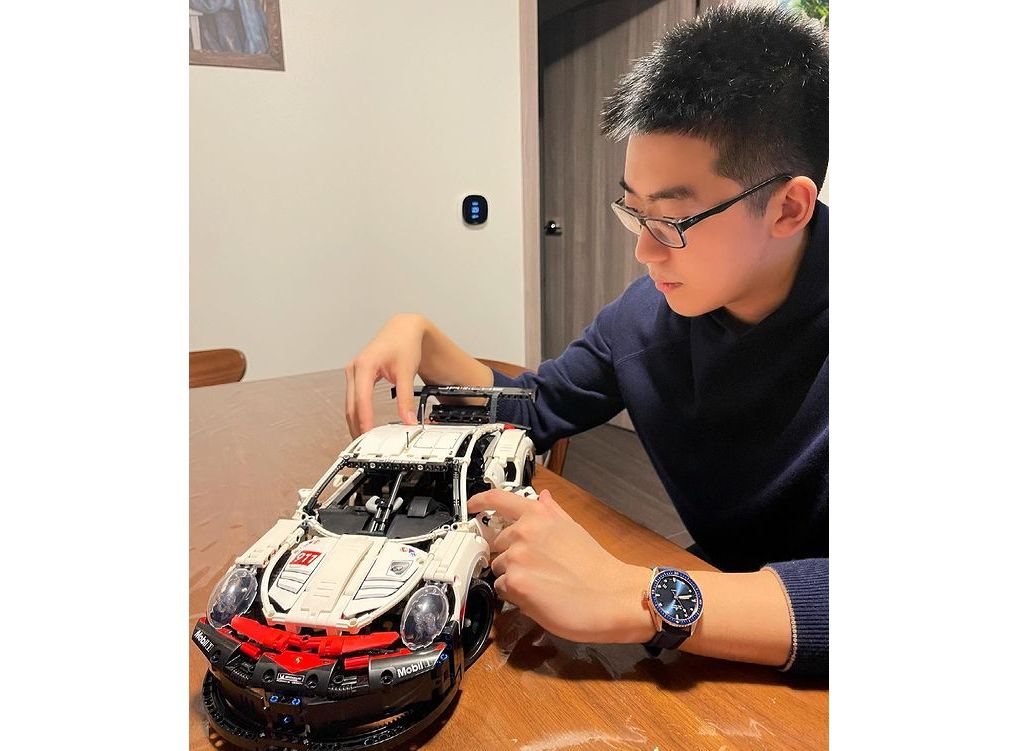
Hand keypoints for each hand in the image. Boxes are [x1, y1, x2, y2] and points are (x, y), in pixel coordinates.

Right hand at [344, 314, 425, 437]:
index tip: (369, 436)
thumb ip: (406, 399)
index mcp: (364, 365)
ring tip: (364, 438)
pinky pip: (353, 399)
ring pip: (350, 404)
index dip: (365, 420)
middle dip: (356, 426)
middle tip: (365, 444)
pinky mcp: (356, 376)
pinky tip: (364, 424)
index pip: (362, 400)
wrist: (403, 330)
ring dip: (355, 421)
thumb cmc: (403, 344)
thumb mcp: (407, 373)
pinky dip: (357, 412)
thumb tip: (408, 420)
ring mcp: (352, 372)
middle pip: (351, 405)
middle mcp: (354, 369)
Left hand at [467, 488, 654, 643]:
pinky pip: (501, 590)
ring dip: (512, 577)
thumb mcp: (573, 528)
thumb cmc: (597, 566)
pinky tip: (538, 596)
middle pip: (496, 544)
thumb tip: (542, 497)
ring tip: (541, 584)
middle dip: (509, 556)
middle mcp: (523, 532)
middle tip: (535, 569)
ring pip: (498, 569)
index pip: (498, 499)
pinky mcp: (515, 584)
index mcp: (538, 515)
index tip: (473, 506)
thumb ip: (552, 512)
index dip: (480, 501)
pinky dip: (514, 595)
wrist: (612, 596)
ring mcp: (517, 558)